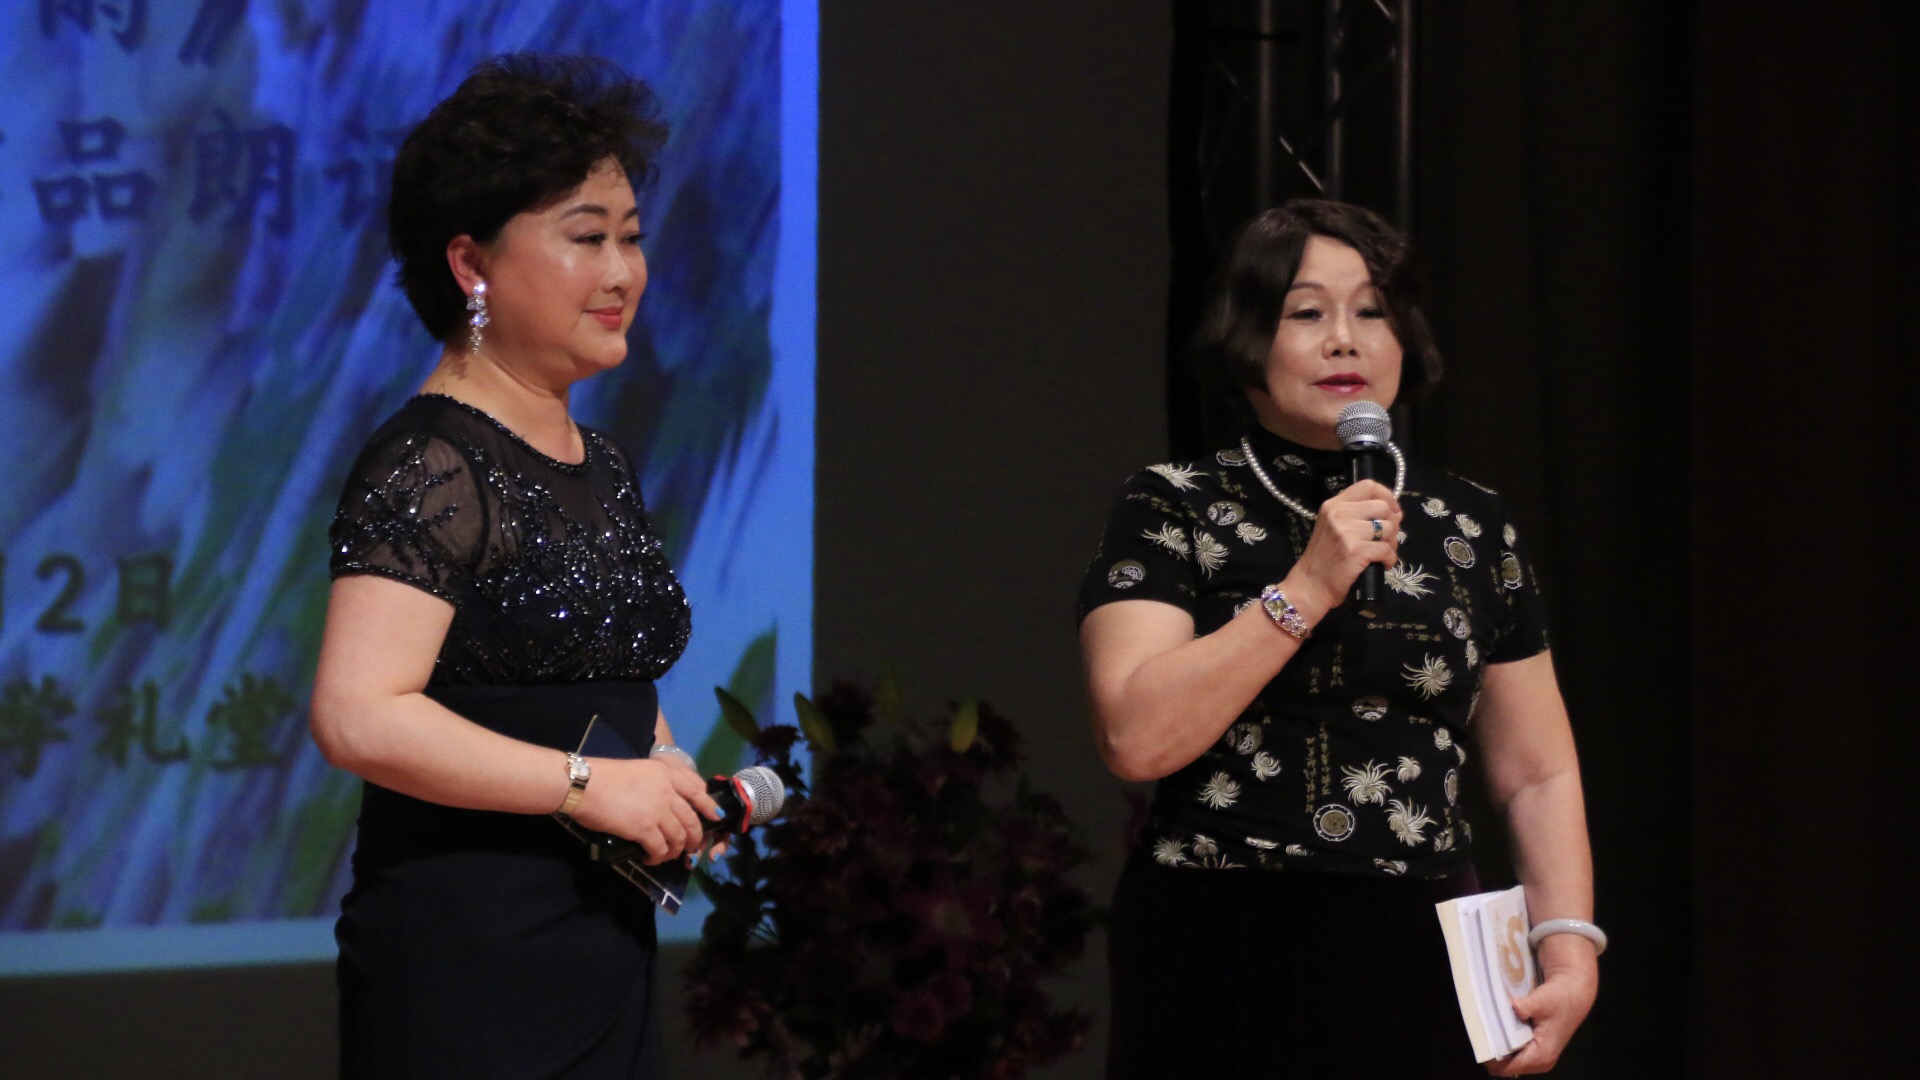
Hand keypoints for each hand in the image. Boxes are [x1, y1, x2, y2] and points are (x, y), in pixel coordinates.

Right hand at [569, 757, 722, 864]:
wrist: (585, 784)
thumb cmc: (605, 777)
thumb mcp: (640, 770)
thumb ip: (658, 783)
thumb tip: (664, 803)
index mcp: (667, 774)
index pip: (698, 790)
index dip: (709, 807)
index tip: (714, 818)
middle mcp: (668, 791)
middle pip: (692, 820)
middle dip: (694, 838)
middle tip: (688, 848)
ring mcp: (658, 810)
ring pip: (679, 837)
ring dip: (675, 851)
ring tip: (666, 856)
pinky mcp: (645, 828)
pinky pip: (661, 849)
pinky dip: (658, 857)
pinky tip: (650, 859)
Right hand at [1280, 478, 1402, 620]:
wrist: (1309, 586)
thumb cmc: (1323, 559)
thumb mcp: (1334, 528)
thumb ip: (1358, 516)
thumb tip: (1395, 513)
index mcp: (1334, 505)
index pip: (1368, 486)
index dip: (1387, 496)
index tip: (1392, 511)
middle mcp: (1339, 514)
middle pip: (1383, 508)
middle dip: (1392, 525)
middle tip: (1386, 540)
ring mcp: (1347, 532)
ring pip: (1388, 529)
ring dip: (1392, 544)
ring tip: (1381, 554)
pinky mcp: (1356, 551)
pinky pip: (1387, 550)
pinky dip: (1390, 559)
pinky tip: (1382, 565)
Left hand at [1485, 936, 1597, 1075]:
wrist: (1574, 993)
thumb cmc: (1560, 998)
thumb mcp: (1542, 1000)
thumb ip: (1525, 1006)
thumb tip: (1512, 1007)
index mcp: (1541, 1054)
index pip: (1507, 1068)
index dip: (1491, 1057)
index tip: (1478, 1040)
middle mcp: (1541, 1061)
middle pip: (1506, 1067)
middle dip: (1493, 1052)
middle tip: (1480, 1033)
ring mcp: (1540, 1058)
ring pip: (1510, 1061)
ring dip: (1499, 1048)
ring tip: (1488, 1030)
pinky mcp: (1537, 1050)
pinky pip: (1515, 1054)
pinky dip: (1506, 1044)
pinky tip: (1499, 1030)